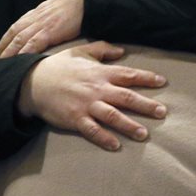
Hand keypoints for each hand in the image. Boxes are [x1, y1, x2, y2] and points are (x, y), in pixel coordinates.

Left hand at [0, 0, 83, 57]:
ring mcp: (41, 25)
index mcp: (35, 14)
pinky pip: (33, 44)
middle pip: (13, 34)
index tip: (1, 49)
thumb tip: (43, 30)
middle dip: (4, 48)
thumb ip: (45, 19)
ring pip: (19, 40)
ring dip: (9, 52)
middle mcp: (34, 18)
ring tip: (3, 64)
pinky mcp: (49, 31)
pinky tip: (19, 61)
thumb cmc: (74, 5)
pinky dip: (24, 53)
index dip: (6, 39)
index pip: (15, 27)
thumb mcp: (54, 11)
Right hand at [16, 41, 166, 150]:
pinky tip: (116, 146)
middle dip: (146, 105)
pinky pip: (93, 130)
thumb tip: (121, 50)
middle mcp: (96, 89)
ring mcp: (86, 105)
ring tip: (144, 134)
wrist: (32, 82)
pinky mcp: (75, 119)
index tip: (163, 82)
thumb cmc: (57, 66)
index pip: (128, 74)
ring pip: (113, 116)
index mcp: (100, 72)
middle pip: (126, 97)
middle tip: (162, 113)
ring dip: (130, 125)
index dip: (146, 78)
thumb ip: (102, 49)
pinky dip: (105, 138)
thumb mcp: (80, 51)